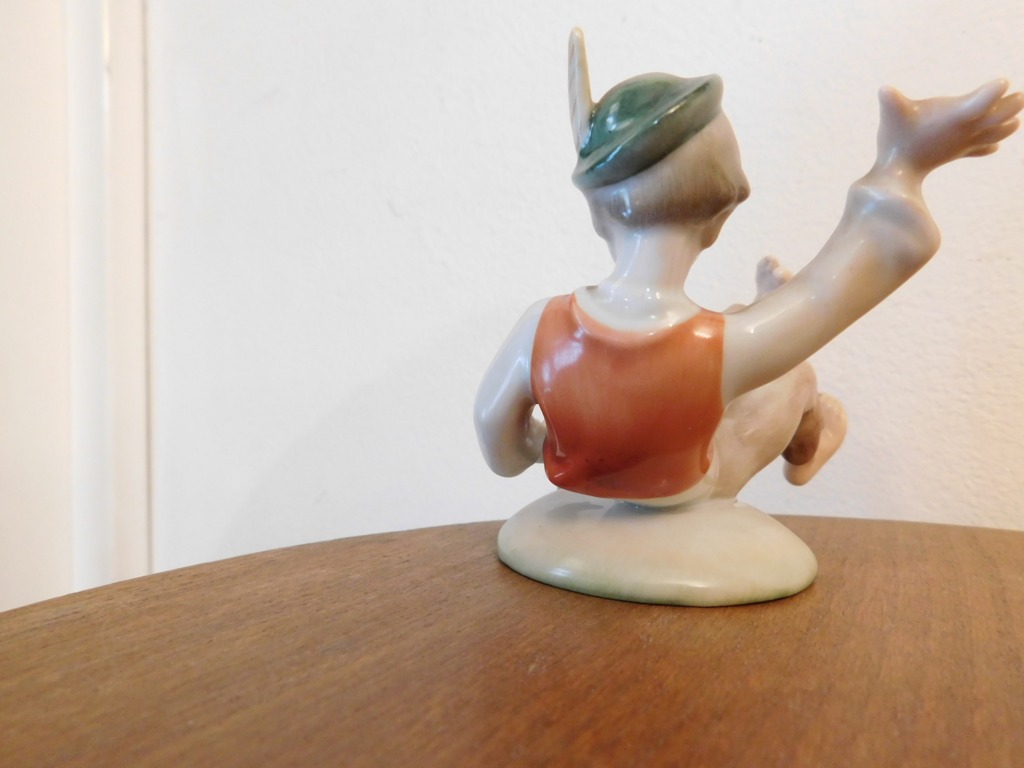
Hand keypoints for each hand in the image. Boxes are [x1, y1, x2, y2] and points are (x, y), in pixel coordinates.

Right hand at [875, 80, 1022, 175]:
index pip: (981, 102)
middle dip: (1011, 105)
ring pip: (996, 133)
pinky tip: (994, 147)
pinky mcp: (957, 153)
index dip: (992, 92)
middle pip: (998, 116)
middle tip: (1020, 95)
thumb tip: (884, 89)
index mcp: (955, 117)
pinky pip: (981, 149)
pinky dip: (990, 145)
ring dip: (1007, 125)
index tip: (1003, 82)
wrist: (896, 176)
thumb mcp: (891, 116)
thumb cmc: (895, 142)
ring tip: (1016, 121)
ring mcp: (963, 143)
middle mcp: (964, 131)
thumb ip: (891, 101)